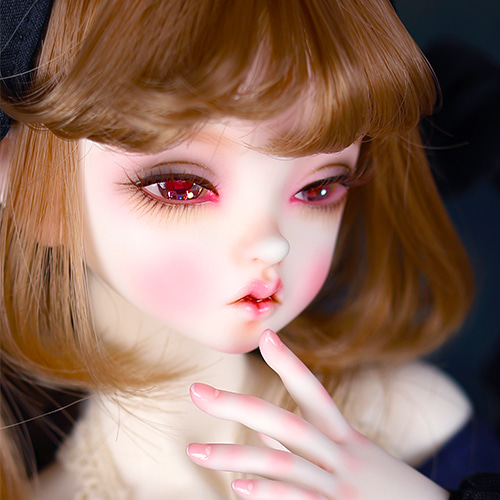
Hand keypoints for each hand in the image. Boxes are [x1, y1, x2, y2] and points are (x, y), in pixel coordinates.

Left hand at [186, 329, 448, 499]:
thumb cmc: (388, 490)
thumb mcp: (352, 460)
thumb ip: (303, 446)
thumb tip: (255, 433)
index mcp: (345, 438)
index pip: (314, 393)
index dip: (290, 364)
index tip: (265, 336)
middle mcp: (342, 456)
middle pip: (287, 422)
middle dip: (239, 405)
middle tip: (197, 391)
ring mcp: (339, 487)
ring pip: (282, 465)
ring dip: (234, 456)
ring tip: (196, 449)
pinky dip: (267, 495)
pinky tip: (237, 487)